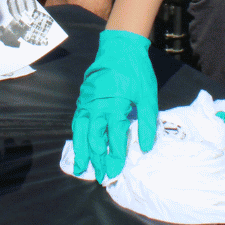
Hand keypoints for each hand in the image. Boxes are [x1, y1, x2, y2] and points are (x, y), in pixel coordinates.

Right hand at [71, 29, 157, 181]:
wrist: (120, 47)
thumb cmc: (136, 71)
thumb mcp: (148, 96)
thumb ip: (146, 123)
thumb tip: (145, 148)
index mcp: (115, 106)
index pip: (114, 139)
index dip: (116, 157)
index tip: (117, 172)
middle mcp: (97, 106)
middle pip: (94, 139)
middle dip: (97, 160)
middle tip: (102, 177)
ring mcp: (87, 101)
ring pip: (81, 131)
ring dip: (81, 151)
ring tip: (81, 168)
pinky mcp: (83, 97)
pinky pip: (77, 120)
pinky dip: (77, 134)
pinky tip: (78, 144)